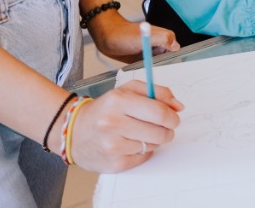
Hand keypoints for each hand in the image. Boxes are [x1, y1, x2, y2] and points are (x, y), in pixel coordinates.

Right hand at [68, 80, 182, 172]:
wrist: (75, 132)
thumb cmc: (105, 109)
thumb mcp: (128, 90)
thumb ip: (157, 92)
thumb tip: (179, 106)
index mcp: (118, 101)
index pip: (159, 112)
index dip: (172, 116)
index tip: (174, 117)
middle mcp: (113, 123)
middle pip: (160, 132)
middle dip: (167, 130)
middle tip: (162, 127)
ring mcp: (112, 146)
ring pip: (153, 145)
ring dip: (154, 140)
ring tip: (141, 133)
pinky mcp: (114, 163)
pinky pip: (143, 158)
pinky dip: (142, 151)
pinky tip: (131, 144)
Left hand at [87, 9, 178, 63]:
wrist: (107, 37)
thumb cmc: (123, 34)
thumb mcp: (146, 36)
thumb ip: (163, 39)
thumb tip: (176, 46)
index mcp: (164, 36)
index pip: (176, 50)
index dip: (173, 60)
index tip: (168, 67)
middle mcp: (159, 44)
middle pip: (169, 59)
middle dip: (164, 66)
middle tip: (156, 70)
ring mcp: (151, 52)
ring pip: (159, 64)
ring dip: (155, 69)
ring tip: (148, 69)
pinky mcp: (143, 58)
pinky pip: (149, 67)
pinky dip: (147, 69)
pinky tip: (142, 70)